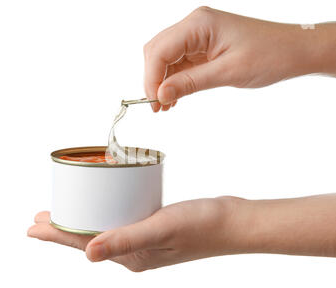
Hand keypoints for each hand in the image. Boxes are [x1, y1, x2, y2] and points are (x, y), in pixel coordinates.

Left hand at [28, 197, 248, 271]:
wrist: (232, 222)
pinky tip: (104, 202)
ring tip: (68, 209)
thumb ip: (126, 240)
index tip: (33, 227)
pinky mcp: (155, 225)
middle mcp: (135, 251)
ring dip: (84, 218)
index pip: (85, 244)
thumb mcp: (161, 229)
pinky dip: (107, 211)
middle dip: (64, 228)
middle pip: (90, 237)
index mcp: (132, 257)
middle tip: (42, 217)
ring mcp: (145, 239)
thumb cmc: (203, 226)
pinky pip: (122, 218)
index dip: (57, 235)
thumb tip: (87, 254)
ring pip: (105, 227)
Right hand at [144, 6, 335, 111]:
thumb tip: (160, 95)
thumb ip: (190, 83)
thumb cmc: (269, 55)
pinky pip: (180, 63)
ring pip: (166, 58)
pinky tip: (175, 96)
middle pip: (157, 51)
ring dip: (162, 81)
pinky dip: (174, 80)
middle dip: (153, 79)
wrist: (293, 51)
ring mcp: (198, 35)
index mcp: (199, 24)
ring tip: (165, 105)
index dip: (151, 78)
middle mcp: (195, 25)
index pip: (160, 50)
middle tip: (157, 106)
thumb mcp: (227, 72)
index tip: (154, 102)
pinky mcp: (203, 47)